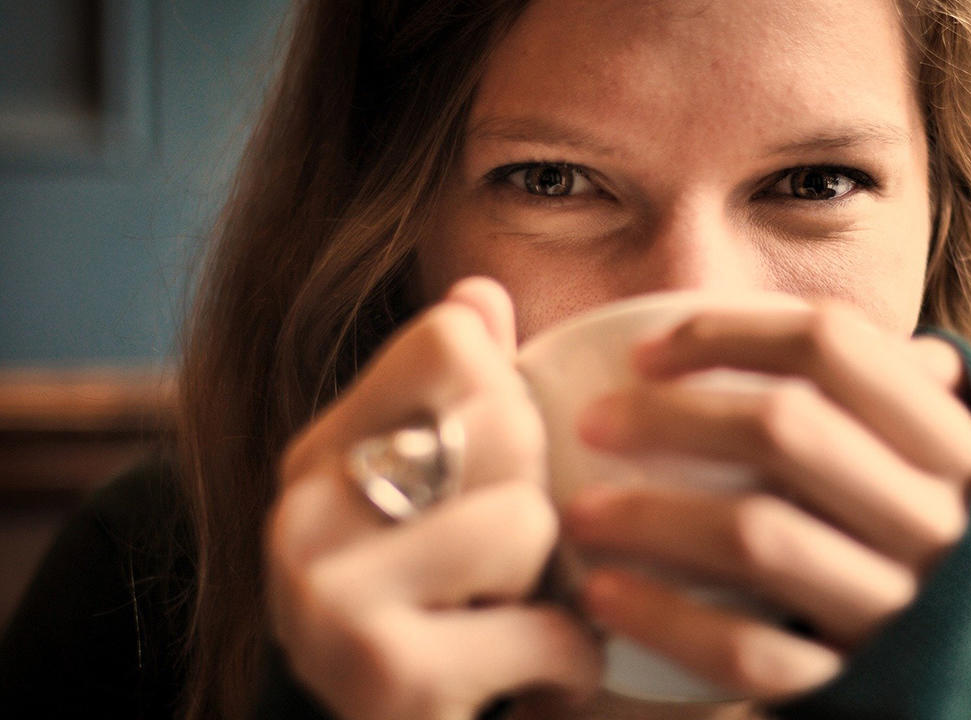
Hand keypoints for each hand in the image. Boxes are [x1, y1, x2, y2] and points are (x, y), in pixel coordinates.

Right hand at [267, 277, 600, 719]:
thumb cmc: (424, 613)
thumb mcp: (428, 498)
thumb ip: (452, 395)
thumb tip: (482, 290)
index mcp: (320, 450)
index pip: (452, 340)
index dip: (510, 397)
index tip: (497, 468)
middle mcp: (306, 509)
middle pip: (504, 421)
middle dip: (540, 498)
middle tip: (510, 562)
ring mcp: (332, 593)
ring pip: (527, 521)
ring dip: (555, 586)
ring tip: (513, 617)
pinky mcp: (385, 671)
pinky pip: (547, 628)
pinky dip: (570, 662)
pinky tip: (536, 677)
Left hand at [564, 300, 970, 699]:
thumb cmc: (913, 541)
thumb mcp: (923, 460)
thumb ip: (874, 390)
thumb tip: (778, 317)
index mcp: (949, 443)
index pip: (832, 344)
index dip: (726, 332)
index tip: (643, 354)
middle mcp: (934, 518)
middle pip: (784, 429)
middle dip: (669, 417)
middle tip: (593, 423)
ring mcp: (897, 607)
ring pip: (758, 538)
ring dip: (650, 518)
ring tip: (580, 514)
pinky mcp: (851, 683)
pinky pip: (747, 650)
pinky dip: (666, 619)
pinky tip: (605, 595)